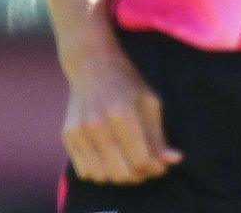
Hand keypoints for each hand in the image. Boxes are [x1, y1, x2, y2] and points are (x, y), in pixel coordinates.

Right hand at [61, 34, 182, 185]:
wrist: (91, 63)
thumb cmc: (126, 82)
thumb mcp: (149, 102)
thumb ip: (159, 136)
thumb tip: (172, 161)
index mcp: (121, 114)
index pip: (141, 161)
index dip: (155, 168)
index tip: (160, 164)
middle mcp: (97, 124)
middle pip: (121, 174)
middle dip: (139, 175)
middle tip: (145, 164)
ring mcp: (79, 130)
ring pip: (102, 177)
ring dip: (119, 175)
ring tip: (127, 161)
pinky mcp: (67, 134)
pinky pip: (85, 172)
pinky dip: (100, 171)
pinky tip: (109, 157)